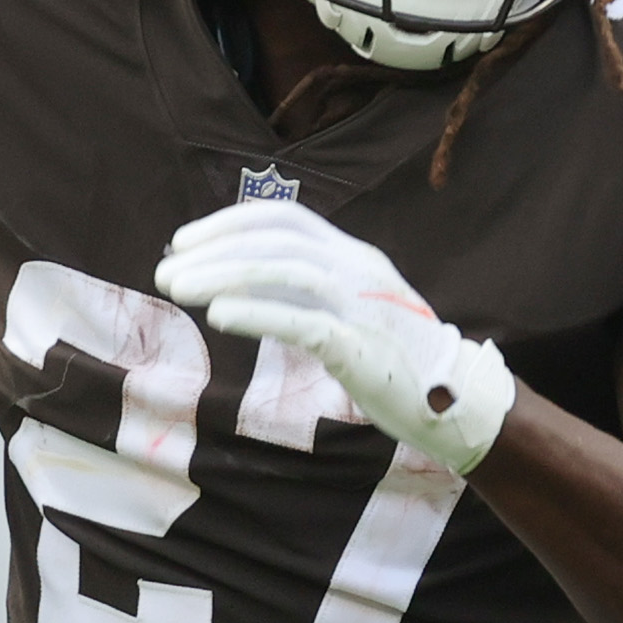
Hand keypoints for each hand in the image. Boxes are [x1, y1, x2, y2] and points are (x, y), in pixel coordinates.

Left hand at [155, 200, 518, 477]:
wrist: (457, 404)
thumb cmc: (398, 363)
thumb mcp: (355, 312)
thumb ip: (311, 294)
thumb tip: (244, 288)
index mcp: (356, 257)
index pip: (286, 219)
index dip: (229, 223)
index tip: (184, 241)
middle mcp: (359, 270)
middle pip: (277, 240)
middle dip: (213, 250)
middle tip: (165, 269)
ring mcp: (361, 306)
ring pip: (283, 271)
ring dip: (222, 276)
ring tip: (176, 288)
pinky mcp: (360, 347)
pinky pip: (301, 321)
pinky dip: (255, 313)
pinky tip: (217, 315)